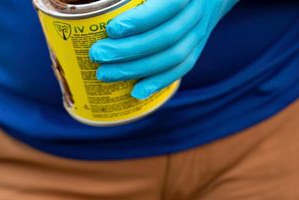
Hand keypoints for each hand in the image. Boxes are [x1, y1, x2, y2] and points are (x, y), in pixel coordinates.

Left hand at [89, 0, 239, 99]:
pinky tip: (136, 92)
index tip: (111, 30)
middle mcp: (197, 10)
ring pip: (174, 56)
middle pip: (167, 36)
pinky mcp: (197, 47)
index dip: (140, 20)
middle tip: (98, 55)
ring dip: (137, 69)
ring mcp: (200, 30)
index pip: (168, 6)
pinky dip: (158, 82)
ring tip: (105, 74)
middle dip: (129, 50)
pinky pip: (182, 68)